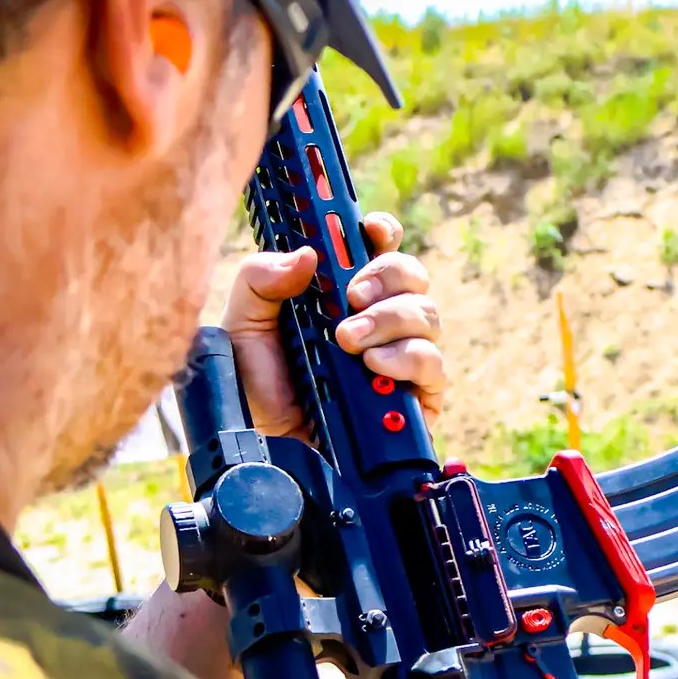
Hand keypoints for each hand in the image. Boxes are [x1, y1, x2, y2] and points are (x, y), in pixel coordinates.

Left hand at [222, 211, 446, 432]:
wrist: (268, 449)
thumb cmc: (257, 389)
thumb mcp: (242, 327)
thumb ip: (260, 280)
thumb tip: (307, 254)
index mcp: (342, 295)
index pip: (378, 249)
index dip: (380, 232)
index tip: (368, 228)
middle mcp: (379, 321)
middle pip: (413, 276)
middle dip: (387, 276)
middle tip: (351, 296)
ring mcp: (402, 358)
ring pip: (428, 316)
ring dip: (391, 319)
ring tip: (348, 341)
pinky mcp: (417, 399)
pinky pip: (435, 366)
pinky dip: (407, 358)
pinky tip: (374, 365)